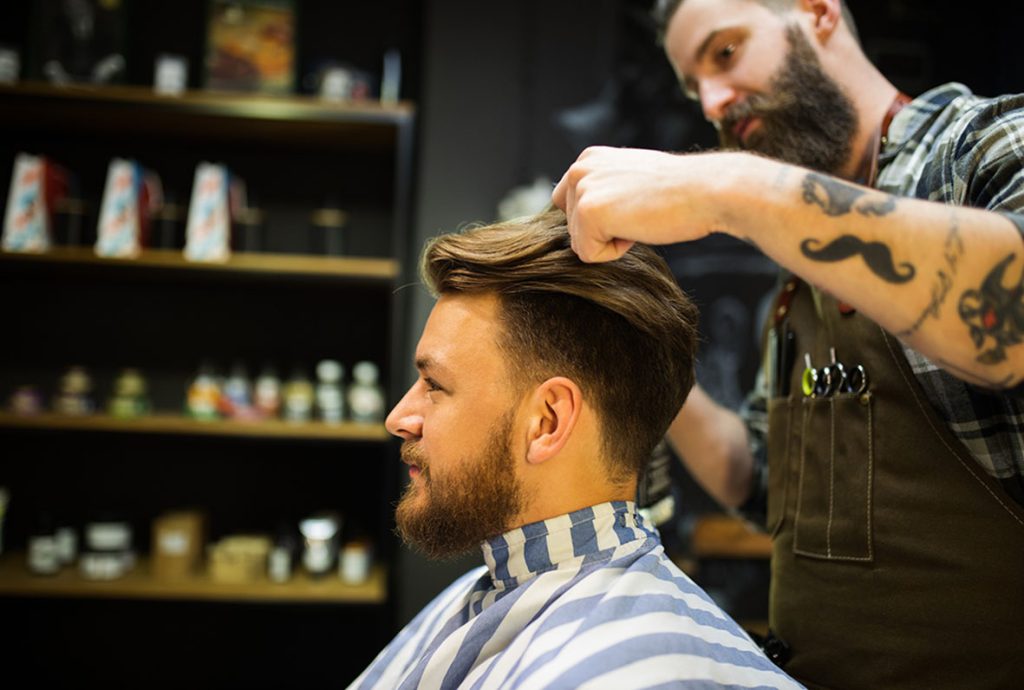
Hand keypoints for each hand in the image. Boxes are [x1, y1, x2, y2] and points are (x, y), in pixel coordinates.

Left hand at [553, 146, 734, 261]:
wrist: (706, 189)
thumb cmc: (679, 189)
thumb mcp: (631, 178)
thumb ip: (605, 189)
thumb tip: (589, 216)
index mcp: (588, 159)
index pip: (569, 206)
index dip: (602, 219)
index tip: (634, 205)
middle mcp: (579, 169)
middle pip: (572, 227)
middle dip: (604, 231)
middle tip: (640, 211)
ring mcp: (581, 190)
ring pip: (580, 243)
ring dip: (612, 241)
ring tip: (641, 216)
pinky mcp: (588, 213)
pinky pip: (589, 255)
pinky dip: (615, 252)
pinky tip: (639, 227)